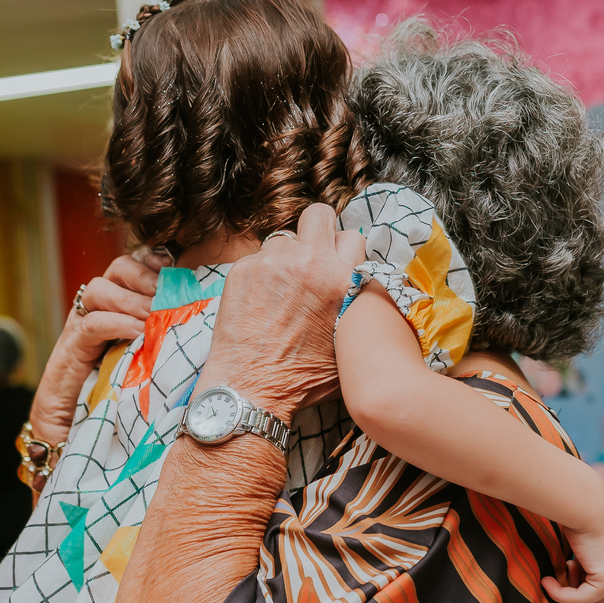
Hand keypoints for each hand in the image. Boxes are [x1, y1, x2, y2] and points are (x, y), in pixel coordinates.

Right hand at [29, 248, 164, 440]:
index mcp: (120, 308)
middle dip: (143, 275)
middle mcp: (99, 311)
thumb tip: (208, 329)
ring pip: (98, 289)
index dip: (153, 262)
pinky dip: (116, 323)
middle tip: (164, 294)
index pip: (134, 267)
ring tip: (153, 315)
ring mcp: (81, 327)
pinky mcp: (69, 349)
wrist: (74, 434)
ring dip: (130, 298)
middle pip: (116, 269)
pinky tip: (137, 332)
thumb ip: (168, 341)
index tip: (177, 270)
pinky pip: (90, 324)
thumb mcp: (150, 363)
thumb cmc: (119, 400)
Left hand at [200, 205, 361, 420]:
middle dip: (318, 229)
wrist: (251, 387)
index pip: (352, 236)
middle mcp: (306, 263)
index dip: (344, 250)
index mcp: (340, 280)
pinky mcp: (242, 269)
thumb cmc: (303, 375)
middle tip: (312, 255)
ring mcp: (271, 263)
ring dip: (287, 257)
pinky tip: (261, 302)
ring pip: (284, 239)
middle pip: (318, 215)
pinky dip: (262, 274)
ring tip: (282, 290)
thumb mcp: (350, 341)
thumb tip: (361, 285)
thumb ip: (358, 303)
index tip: (337, 262)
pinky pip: (258, 258)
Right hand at [542, 507, 603, 602]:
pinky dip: (560, 595)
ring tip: (550, 579)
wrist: (587, 506)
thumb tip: (564, 582)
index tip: (559, 578)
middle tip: (553, 588)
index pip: (598, 600)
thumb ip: (580, 569)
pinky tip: (547, 581)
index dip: (575, 595)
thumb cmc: (579, 521)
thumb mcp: (581, 551)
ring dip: (563, 599)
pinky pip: (579, 599)